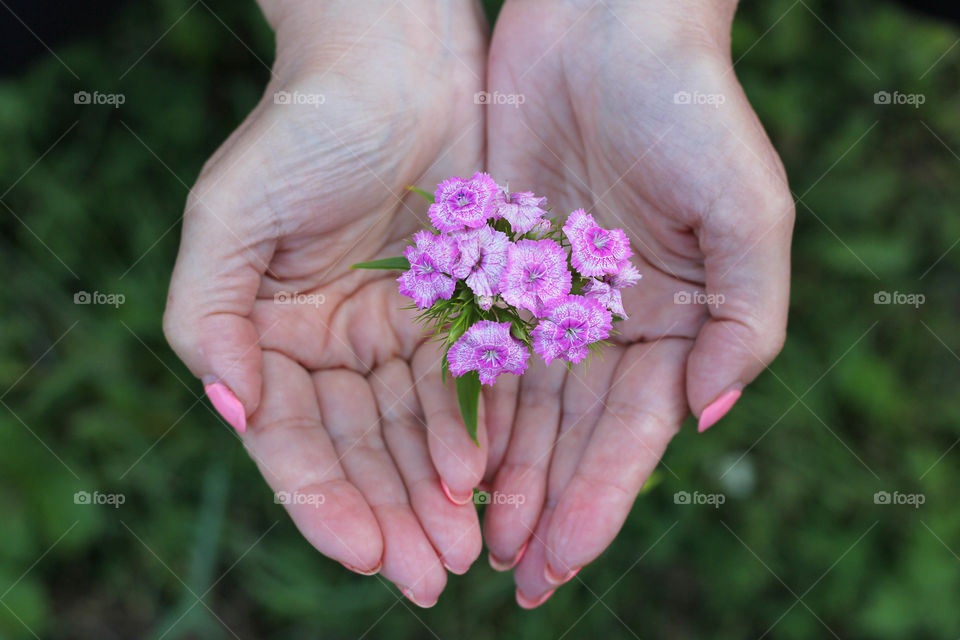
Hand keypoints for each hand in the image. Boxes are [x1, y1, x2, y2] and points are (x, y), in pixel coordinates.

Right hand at [163, 0, 489, 605]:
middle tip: (429, 576)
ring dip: (436, 491)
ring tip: (464, 547)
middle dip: (392, 515)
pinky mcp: (457, 309)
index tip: (365, 553)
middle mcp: (333, 344)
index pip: (293, 440)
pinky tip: (483, 476)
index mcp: (271, 336)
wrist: (393, 63)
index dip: (325, 500)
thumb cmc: (302, 131)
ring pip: (416, 430)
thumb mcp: (229, 218)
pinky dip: (472, 431)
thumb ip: (210, 321)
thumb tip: (231, 413)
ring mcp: (397, 331)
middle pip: (361, 449)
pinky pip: (466, 383)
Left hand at [481, 0, 792, 605]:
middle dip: (542, 507)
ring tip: (472, 536)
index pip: (632, 434)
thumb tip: (704, 417)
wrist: (609, 26)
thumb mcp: (746, 216)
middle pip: (570, 436)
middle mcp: (610, 321)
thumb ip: (743, 321)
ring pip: (520, 405)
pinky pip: (478, 346)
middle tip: (508, 577)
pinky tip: (444, 457)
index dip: (598, 501)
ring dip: (498, 474)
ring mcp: (550, 296)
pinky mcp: (496, 263)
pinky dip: (465, 405)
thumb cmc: (692, 111)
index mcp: (673, 322)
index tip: (560, 559)